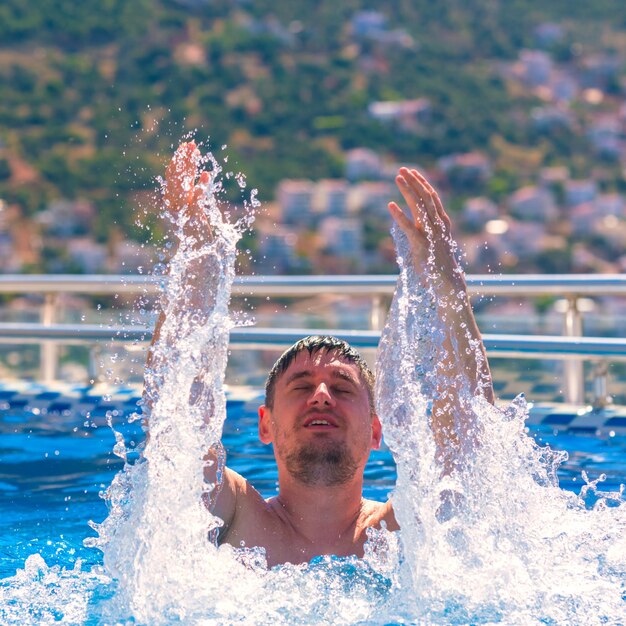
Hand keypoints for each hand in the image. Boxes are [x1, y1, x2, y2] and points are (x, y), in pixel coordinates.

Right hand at [164, 142, 211, 244]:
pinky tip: (207, 175)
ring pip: (182, 184)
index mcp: (172, 201)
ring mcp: (182, 211)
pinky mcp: (193, 218)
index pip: (172, 176)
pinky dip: (201, 187)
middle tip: (191, 144)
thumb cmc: (198, 234)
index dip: (179, 160)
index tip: (187, 146)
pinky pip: (196, 199)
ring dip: (189, 167)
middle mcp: (174, 205)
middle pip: (175, 177)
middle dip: (183, 159)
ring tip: (196, 152)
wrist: (199, 254)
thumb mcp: (195, 211)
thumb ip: (195, 196)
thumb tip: (198, 179)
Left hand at [389, 167, 463, 290]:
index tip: (413, 172)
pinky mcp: (421, 244)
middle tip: (402, 169)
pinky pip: (408, 226)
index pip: (432, 197)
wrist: (447, 281)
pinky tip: (390, 205)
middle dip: (414, 181)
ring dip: (407, 190)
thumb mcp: (436, 243)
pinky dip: (399, 215)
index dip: (423, 183)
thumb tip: (420, 226)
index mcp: (442, 222)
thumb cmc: (440, 264)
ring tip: (397, 178)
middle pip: (425, 196)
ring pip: (418, 206)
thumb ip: (429, 232)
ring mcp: (430, 233)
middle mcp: (437, 224)